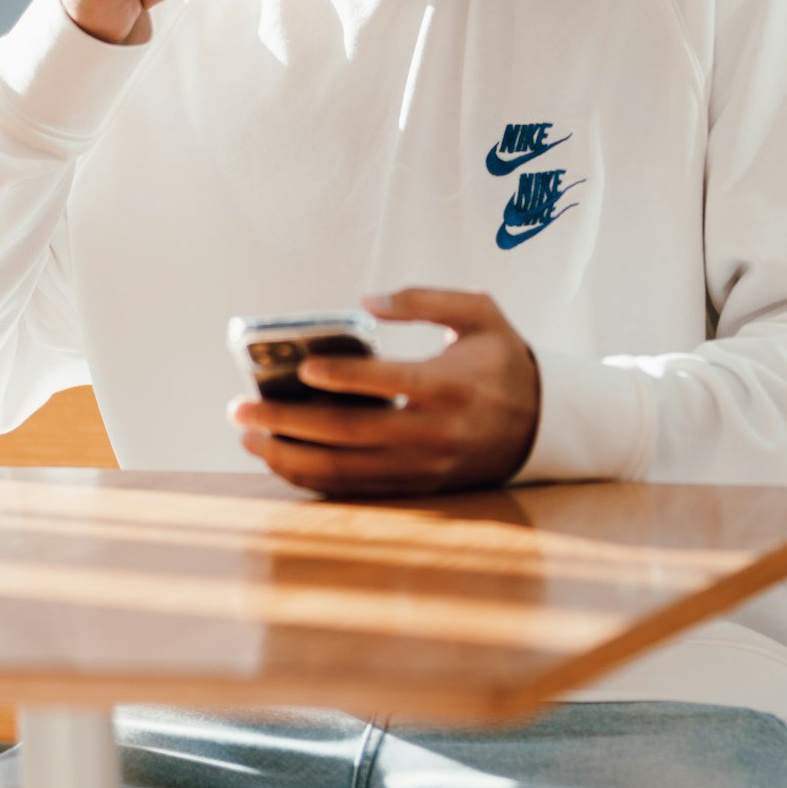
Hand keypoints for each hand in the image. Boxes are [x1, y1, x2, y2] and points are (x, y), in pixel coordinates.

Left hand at [230, 288, 541, 497]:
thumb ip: (425, 299)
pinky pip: (357, 488)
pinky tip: (280, 460)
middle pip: (352, 433)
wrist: (545, 424)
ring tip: (248, 438)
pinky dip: (314, 479)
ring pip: (346, 469)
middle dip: (289, 423)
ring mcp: (424, 467)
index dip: (343, 379)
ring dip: (290, 457)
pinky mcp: (417, 486)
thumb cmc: (503, 358)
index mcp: (451, 386)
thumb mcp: (480, 312)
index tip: (302, 369)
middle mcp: (434, 433)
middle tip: (241, 408)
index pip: (389, 384)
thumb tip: (365, 302)